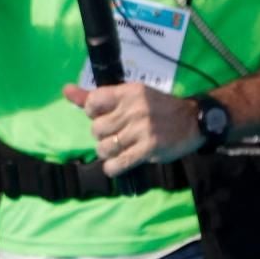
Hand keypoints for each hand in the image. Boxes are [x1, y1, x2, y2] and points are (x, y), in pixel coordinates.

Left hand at [65, 82, 202, 176]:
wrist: (193, 120)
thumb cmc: (158, 107)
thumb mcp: (131, 95)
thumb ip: (98, 96)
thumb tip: (66, 90)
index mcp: (128, 92)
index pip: (93, 101)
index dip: (92, 112)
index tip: (102, 115)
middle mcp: (134, 109)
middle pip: (96, 128)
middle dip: (101, 135)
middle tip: (114, 135)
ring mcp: (142, 130)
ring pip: (105, 147)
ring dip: (107, 152)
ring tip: (117, 149)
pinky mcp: (149, 149)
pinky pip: (119, 163)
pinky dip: (113, 167)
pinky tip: (116, 164)